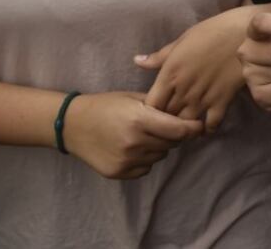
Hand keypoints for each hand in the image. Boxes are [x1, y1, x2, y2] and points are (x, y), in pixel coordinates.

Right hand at [62, 91, 202, 178]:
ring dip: (159, 146)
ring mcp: (126, 160)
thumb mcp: (134, 98)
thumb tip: (187, 116)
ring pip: (160, 156)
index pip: (180, 130)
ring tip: (143, 135)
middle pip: (172, 143)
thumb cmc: (106, 105)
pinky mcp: (118, 173)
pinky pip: (146, 168)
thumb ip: (160, 107)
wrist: (72, 124)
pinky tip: (132, 147)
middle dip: (174, 135)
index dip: (193, 128)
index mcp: (140, 120)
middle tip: (164, 126)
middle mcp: (135, 142)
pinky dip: (145, 159)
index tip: (198, 125)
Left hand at [136, 5, 262, 132]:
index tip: (152, 111)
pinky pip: (211, 124)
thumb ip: (159, 56)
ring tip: (183, 128)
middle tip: (166, 123)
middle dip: (164, 122)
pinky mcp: (222, 101)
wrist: (244, 32)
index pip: (150, 105)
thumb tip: (137, 61)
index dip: (148, 112)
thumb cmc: (212, 31)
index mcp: (169, 74)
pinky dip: (207, 129)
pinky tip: (205, 127)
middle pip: (166, 118)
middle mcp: (183, 90)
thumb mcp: (182, 39)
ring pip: (186, 125)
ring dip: (183, 128)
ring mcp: (203, 98)